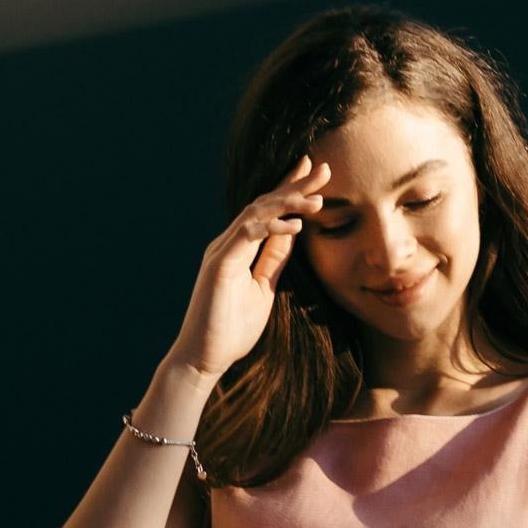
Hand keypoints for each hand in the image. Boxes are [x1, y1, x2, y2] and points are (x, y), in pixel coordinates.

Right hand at [170, 155, 328, 383]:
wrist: (204, 359)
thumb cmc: (230, 330)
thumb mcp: (263, 290)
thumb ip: (273, 261)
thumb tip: (292, 235)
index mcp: (239, 248)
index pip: (267, 211)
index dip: (289, 189)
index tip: (313, 173)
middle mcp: (228, 243)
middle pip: (264, 204)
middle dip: (294, 185)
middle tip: (323, 168)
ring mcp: (221, 251)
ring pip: (256, 213)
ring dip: (288, 202)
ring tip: (317, 197)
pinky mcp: (218, 264)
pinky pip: (247, 235)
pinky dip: (271, 227)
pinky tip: (296, 225)